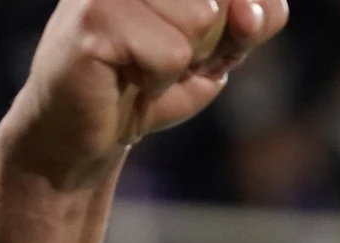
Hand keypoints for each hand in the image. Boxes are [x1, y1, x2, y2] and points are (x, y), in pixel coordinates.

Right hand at [0, 0, 288, 189]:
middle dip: (209, 43)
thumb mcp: (220, 50)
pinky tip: (125, 75)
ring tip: (142, 65)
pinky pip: (172, 52)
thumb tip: (249, 13)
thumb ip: (252, 23)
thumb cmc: (151, 81)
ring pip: (202, 18)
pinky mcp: (93, 16)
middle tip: (163, 57)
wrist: (87, 132)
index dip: (238, 23)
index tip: (197, 42)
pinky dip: (158, 80)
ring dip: (181, 61)